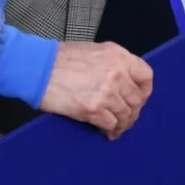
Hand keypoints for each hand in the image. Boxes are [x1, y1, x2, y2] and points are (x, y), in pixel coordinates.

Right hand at [38, 42, 152, 139]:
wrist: (38, 67)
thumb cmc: (61, 58)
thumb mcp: (94, 51)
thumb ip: (113, 64)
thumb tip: (123, 81)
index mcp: (119, 56)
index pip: (146, 76)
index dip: (144, 91)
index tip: (139, 98)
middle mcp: (117, 74)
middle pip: (138, 99)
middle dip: (133, 111)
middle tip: (126, 117)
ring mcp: (107, 92)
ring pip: (126, 114)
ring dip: (123, 124)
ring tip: (116, 127)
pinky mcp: (93, 109)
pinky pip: (111, 124)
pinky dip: (110, 131)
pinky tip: (106, 132)